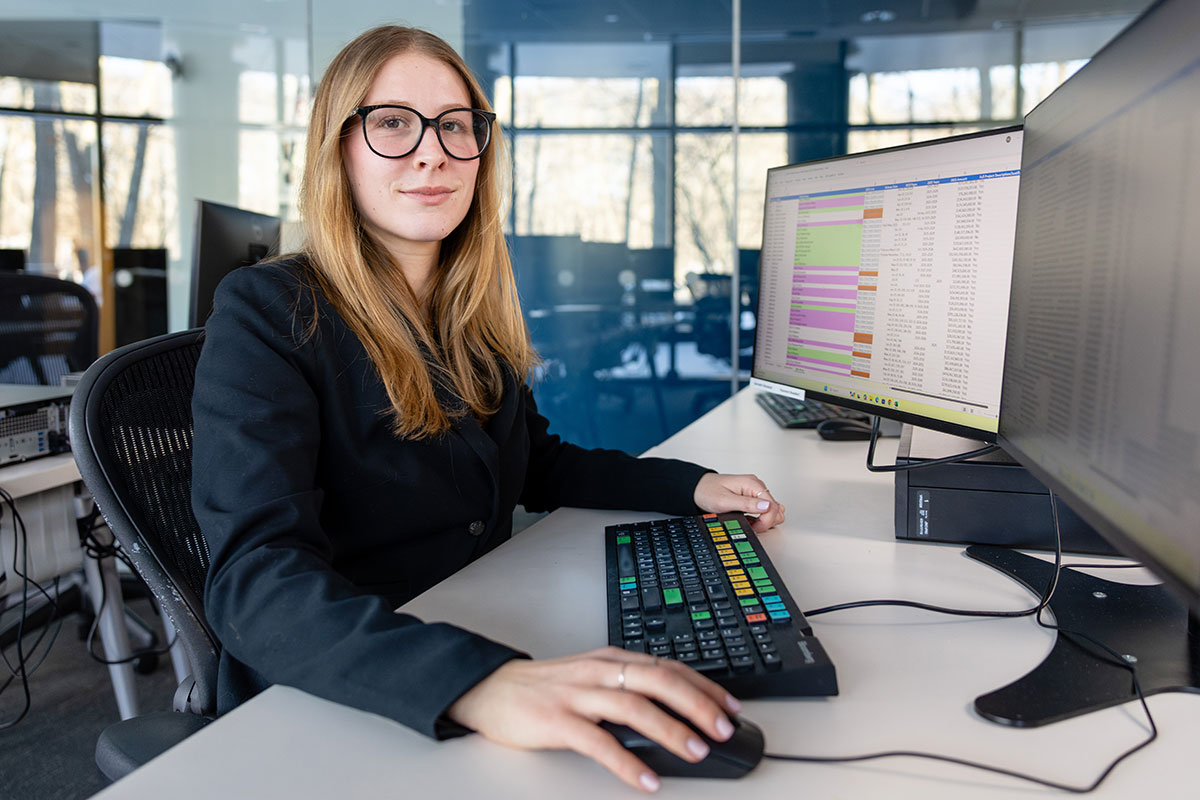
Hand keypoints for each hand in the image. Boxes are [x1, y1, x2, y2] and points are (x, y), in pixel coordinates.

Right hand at [446, 647, 742, 792]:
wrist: (491, 689)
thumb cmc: (545, 688)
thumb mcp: (592, 678)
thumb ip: (628, 687)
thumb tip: (675, 711)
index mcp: (612, 660)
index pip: (668, 667)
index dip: (704, 686)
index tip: (731, 706)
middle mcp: (600, 672)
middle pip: (659, 680)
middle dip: (697, 704)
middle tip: (723, 728)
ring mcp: (578, 695)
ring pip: (634, 706)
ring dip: (670, 729)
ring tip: (696, 751)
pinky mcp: (557, 721)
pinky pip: (598, 742)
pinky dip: (627, 763)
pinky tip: (646, 780)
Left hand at [693, 472, 785, 531]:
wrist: (697, 488)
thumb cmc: (707, 491)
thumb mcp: (725, 501)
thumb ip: (747, 504)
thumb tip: (767, 506)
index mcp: (752, 484)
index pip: (772, 505)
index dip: (766, 521)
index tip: (756, 528)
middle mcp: (756, 486)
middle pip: (775, 508)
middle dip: (766, 521)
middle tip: (752, 526)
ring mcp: (755, 492)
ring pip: (772, 510)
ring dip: (764, 520)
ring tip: (750, 523)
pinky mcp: (752, 498)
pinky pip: (764, 510)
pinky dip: (760, 518)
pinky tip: (750, 521)